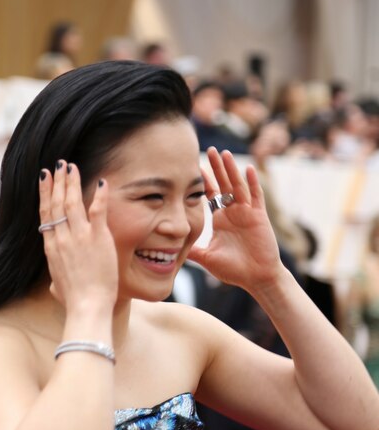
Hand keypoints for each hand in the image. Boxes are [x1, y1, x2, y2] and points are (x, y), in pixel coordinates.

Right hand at [38, 161, 117, 310]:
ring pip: (72, 202)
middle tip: (58, 165)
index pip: (46, 215)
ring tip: (71, 166)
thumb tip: (53, 285)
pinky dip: (100, 194)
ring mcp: (79, 237)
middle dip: (56, 182)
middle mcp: (62, 238)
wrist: (86, 306)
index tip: (44, 179)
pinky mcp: (97, 238)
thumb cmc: (74, 301)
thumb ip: (55, 281)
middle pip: (55, 203)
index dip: (44, 194)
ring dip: (71, 182)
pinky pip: (98, 210)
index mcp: (51, 248)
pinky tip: (102, 181)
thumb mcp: (57, 289)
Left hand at [187, 148, 281, 290]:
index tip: (193, 167)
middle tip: (209, 150)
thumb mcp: (207, 257)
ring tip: (225, 154)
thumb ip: (192, 250)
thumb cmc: (234, 269)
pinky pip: (256, 197)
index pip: (211, 195)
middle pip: (224, 185)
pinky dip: (253, 183)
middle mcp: (234, 213)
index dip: (203, 182)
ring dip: (232, 170)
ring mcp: (247, 213)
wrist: (257, 279)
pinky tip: (248, 169)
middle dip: (217, 168)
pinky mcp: (259, 217)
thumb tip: (170, 249)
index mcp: (221, 220)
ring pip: (238, 186)